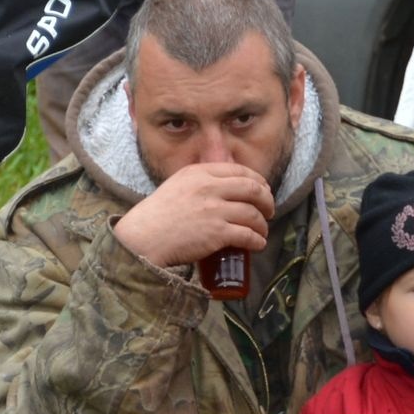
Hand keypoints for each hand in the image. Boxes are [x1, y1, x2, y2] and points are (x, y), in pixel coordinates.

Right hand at [112, 160, 273, 269]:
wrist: (144, 237)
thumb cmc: (158, 214)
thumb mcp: (177, 185)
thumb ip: (200, 182)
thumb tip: (226, 187)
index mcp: (198, 173)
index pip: (239, 170)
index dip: (257, 181)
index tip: (263, 190)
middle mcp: (208, 187)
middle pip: (253, 189)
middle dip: (267, 201)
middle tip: (269, 210)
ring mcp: (214, 210)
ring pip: (254, 214)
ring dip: (263, 224)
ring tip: (261, 231)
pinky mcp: (217, 232)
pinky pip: (248, 235)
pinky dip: (258, 241)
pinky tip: (257, 243)